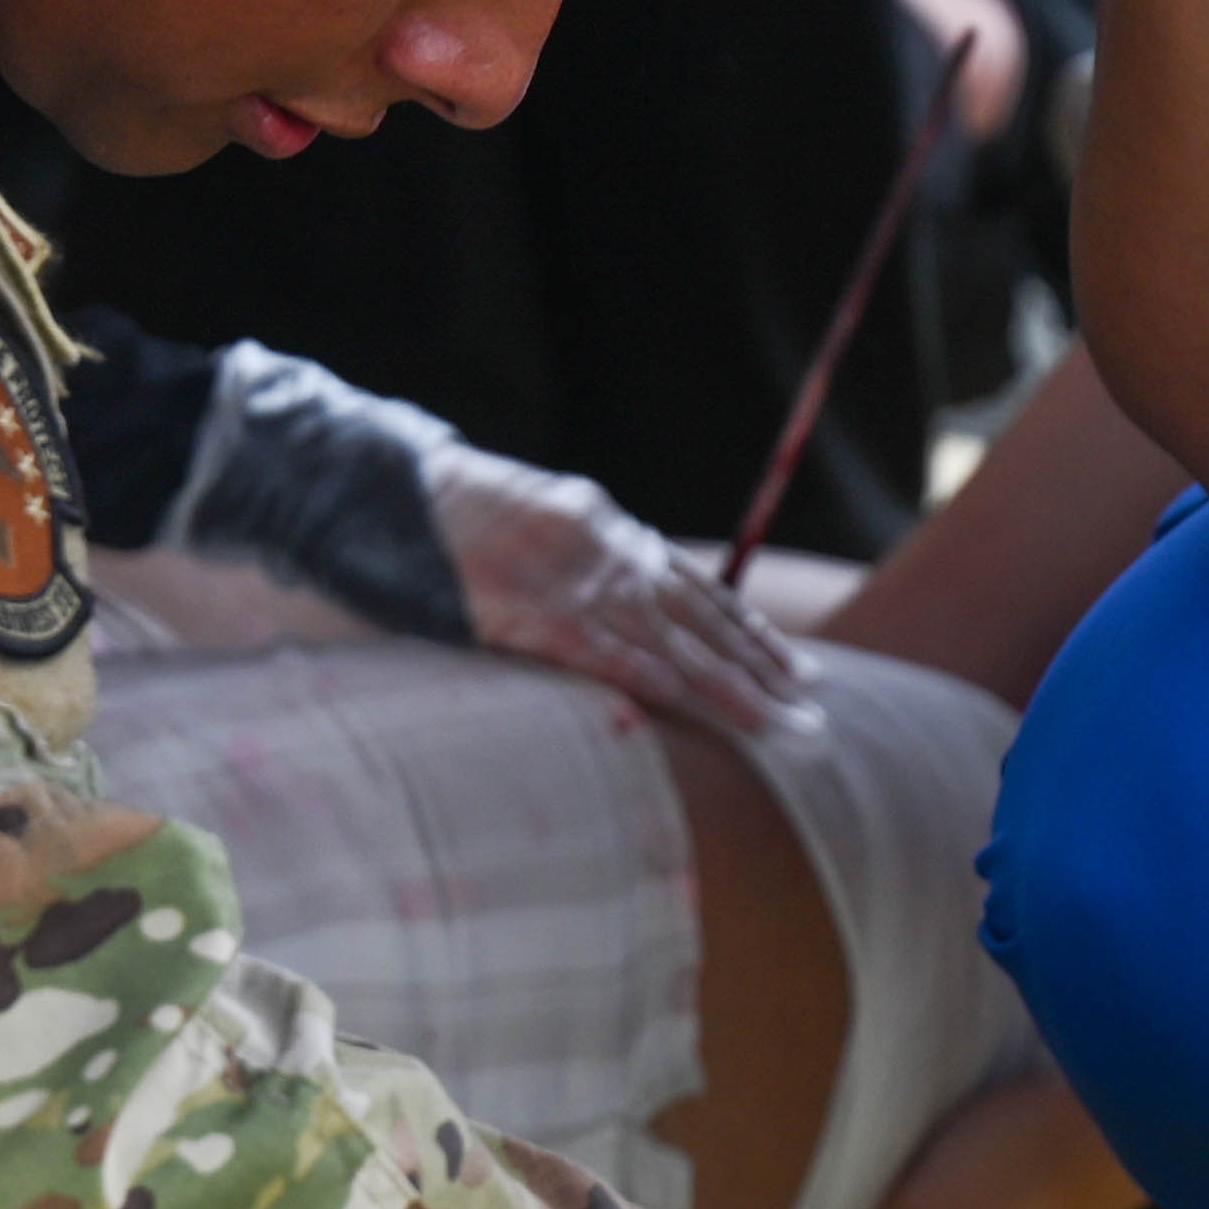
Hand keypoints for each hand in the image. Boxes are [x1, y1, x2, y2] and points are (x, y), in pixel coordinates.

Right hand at [428, 443, 816, 734]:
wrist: (393, 486)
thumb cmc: (458, 514)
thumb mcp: (541, 522)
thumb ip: (588, 561)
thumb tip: (623, 615)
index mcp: (613, 532)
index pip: (702, 589)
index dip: (753, 632)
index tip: (800, 669)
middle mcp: (608, 552)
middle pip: (703, 619)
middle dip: (763, 668)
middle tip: (814, 709)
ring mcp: (571, 581)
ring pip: (669, 639)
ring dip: (728, 685)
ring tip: (779, 722)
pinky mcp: (528, 608)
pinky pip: (598, 649)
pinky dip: (645, 674)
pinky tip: (686, 704)